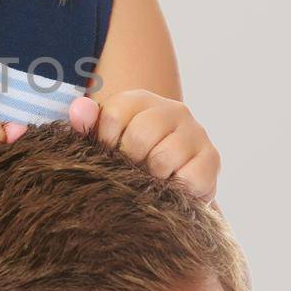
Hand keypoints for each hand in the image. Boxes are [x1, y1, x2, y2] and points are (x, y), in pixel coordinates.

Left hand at [79, 89, 220, 201]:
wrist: (169, 177)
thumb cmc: (129, 156)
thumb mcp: (105, 138)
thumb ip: (87, 122)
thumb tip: (78, 110)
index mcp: (140, 100)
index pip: (113, 114)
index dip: (106, 142)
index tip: (110, 153)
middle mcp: (172, 110)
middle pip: (140, 135)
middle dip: (130, 161)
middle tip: (132, 170)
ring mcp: (196, 133)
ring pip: (164, 158)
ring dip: (152, 177)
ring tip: (151, 179)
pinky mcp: (212, 159)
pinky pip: (190, 178)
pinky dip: (177, 190)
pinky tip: (172, 187)